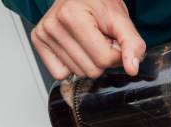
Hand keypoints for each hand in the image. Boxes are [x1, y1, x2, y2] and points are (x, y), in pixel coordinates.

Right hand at [31, 0, 145, 79]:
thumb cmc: (98, 2)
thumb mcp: (120, 19)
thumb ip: (132, 43)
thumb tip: (132, 68)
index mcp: (73, 16)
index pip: (104, 59)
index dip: (116, 54)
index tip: (113, 40)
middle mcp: (53, 25)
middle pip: (91, 70)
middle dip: (102, 58)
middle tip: (100, 39)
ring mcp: (43, 34)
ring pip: (78, 73)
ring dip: (89, 61)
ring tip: (89, 40)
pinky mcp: (38, 41)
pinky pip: (60, 74)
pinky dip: (72, 65)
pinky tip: (76, 47)